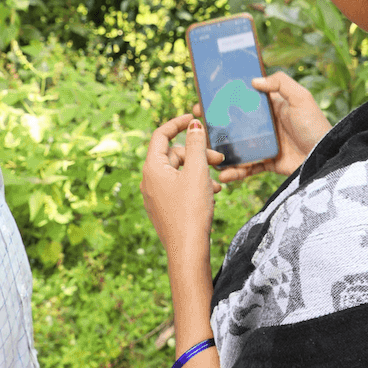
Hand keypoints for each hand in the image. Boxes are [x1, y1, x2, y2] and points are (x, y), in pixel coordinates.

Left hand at [141, 114, 225, 258]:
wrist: (187, 251)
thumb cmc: (191, 210)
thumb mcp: (197, 172)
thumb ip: (195, 145)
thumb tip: (193, 125)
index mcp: (152, 168)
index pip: (161, 135)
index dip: (177, 123)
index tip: (194, 117)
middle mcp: (149, 180)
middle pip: (173, 154)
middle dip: (196, 153)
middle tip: (219, 159)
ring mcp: (154, 195)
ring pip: (178, 171)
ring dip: (199, 170)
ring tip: (218, 181)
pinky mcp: (163, 207)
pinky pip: (178, 186)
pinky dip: (194, 184)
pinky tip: (212, 193)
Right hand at [202, 71, 330, 182]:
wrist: (326, 157)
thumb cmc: (315, 125)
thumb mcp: (301, 98)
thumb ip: (280, 83)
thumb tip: (253, 81)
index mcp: (271, 106)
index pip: (243, 98)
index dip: (224, 97)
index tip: (205, 97)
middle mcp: (265, 124)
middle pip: (234, 122)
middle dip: (215, 123)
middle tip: (197, 123)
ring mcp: (265, 144)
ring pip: (236, 146)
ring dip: (220, 149)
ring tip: (205, 152)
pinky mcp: (267, 163)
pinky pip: (247, 168)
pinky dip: (234, 172)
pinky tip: (223, 174)